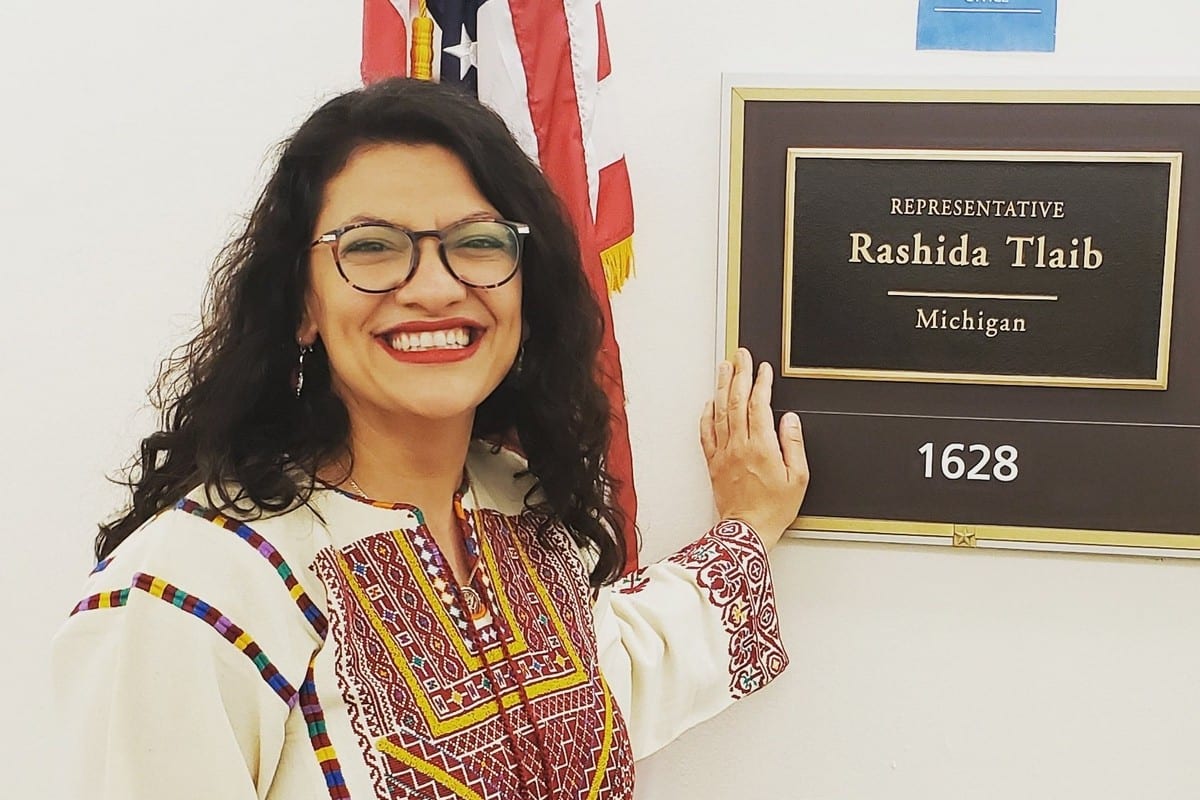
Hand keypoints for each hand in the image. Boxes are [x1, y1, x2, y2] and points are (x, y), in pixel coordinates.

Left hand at [699, 348, 808, 549]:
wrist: (748, 531)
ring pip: (720, 412)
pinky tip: (710, 402)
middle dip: (740, 374)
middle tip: (741, 356)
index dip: (761, 383)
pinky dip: (707, 414)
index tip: (764, 369)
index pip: (759, 405)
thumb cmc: (774, 509)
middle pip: (737, 401)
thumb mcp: (798, 478)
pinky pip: (706, 433)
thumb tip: (789, 419)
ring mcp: (723, 453)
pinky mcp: (713, 462)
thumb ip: (793, 444)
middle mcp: (739, 445)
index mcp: (761, 447)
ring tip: (725, 368)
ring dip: (722, 386)